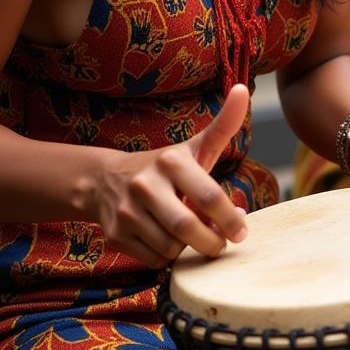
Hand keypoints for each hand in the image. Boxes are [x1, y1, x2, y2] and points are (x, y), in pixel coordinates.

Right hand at [90, 83, 250, 267]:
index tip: (242, 231)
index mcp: (172, 161)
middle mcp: (145, 184)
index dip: (229, 218)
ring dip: (189, 249)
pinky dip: (169, 258)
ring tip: (194, 237)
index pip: (208, 195)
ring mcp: (126, 211)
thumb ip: (224, 124)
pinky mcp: (114, 234)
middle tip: (222, 245)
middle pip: (186, 227)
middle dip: (211, 243)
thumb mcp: (196, 146)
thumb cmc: (167, 167)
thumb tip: (242, 89)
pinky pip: (153, 259)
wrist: (106, 180)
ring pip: (170, 247)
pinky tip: (171, 243)